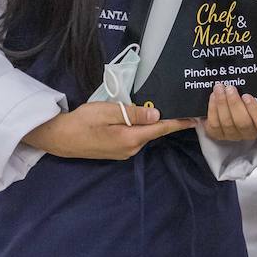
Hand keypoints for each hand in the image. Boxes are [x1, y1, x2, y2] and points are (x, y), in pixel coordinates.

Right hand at [22, 101, 195, 159]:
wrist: (60, 137)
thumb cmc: (83, 121)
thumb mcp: (108, 111)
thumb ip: (133, 113)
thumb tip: (157, 114)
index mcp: (131, 138)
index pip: (160, 129)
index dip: (179, 123)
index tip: (196, 119)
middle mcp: (131, 149)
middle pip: (153, 132)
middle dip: (166, 120)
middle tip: (179, 104)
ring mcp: (123, 152)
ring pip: (143, 134)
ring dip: (152, 123)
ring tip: (163, 108)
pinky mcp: (116, 151)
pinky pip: (134, 137)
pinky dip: (141, 128)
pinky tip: (141, 118)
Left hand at [202, 84, 256, 140]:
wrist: (236, 98)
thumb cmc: (254, 96)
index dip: (255, 110)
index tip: (247, 95)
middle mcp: (248, 132)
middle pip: (242, 123)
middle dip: (234, 104)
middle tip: (230, 88)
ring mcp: (232, 135)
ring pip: (226, 123)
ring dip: (221, 104)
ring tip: (219, 88)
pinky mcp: (217, 134)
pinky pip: (213, 125)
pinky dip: (212, 110)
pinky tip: (212, 97)